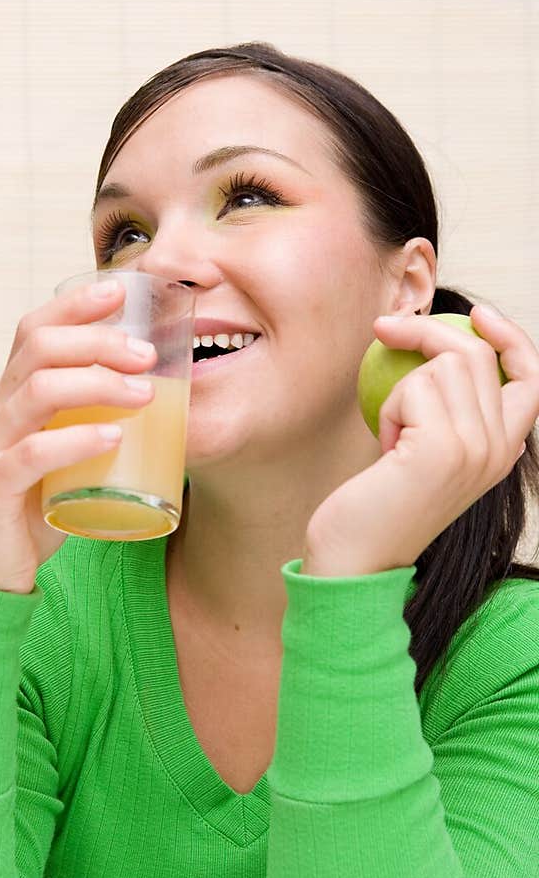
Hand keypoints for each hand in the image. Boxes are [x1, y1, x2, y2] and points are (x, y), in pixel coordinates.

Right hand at [0, 280, 156, 592]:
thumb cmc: (31, 515)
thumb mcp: (62, 460)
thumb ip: (90, 429)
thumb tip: (157, 404)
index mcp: (8, 400)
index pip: (33, 331)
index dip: (74, 305)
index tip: (120, 291)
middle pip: (38, 349)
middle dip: (98, 341)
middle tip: (147, 353)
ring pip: (37, 392)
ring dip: (96, 384)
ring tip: (143, 392)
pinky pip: (32, 454)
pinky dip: (76, 440)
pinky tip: (112, 438)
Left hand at [302, 305, 538, 575]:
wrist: (356, 562)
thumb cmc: (377, 507)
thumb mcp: (425, 456)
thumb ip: (448, 415)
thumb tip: (437, 348)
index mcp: (504, 453)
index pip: (531, 378)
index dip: (510, 337)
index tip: (475, 315)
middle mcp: (500, 450)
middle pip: (476, 355)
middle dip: (425, 336)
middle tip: (384, 330)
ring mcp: (476, 448)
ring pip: (442, 364)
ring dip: (401, 389)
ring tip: (392, 435)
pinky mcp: (443, 448)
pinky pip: (413, 387)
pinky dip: (389, 409)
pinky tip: (386, 449)